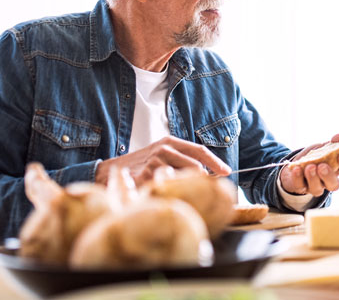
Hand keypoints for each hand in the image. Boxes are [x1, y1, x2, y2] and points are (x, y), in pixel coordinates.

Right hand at [95, 136, 230, 185]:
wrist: (112, 171)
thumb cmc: (142, 165)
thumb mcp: (162, 156)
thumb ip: (182, 161)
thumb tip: (209, 175)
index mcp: (171, 142)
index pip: (199, 150)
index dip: (215, 162)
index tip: (226, 172)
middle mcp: (164, 149)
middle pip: (195, 166)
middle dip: (202, 180)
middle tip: (205, 191)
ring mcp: (154, 162)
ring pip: (182, 178)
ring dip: (184, 188)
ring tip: (180, 193)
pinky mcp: (145, 176)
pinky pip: (166, 188)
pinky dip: (169, 194)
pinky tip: (164, 196)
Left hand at [279, 134, 338, 196]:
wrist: (298, 164)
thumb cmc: (315, 156)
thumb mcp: (323, 148)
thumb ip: (331, 144)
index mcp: (338, 169)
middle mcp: (328, 181)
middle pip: (334, 185)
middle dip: (328, 176)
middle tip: (322, 166)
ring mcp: (315, 186)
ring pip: (317, 189)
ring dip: (313, 178)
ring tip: (309, 166)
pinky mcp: (301, 188)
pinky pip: (300, 186)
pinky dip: (298, 177)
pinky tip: (296, 168)